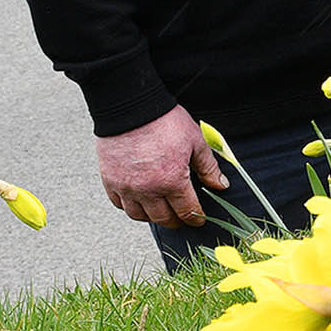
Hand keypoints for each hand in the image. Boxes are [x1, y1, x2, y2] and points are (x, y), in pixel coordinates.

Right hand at [98, 105, 227, 227]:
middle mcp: (147, 190)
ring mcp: (126, 187)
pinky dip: (130, 206)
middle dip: (176, 221)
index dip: (195, 218)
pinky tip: (139, 201)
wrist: (131, 109)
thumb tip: (221, 185)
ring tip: (161, 211)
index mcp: (172, 181)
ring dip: (152, 217)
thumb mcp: (196, 142)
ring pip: (138, 216)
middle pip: (163, 218)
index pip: (186, 211)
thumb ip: (208, 168)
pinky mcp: (110, 180)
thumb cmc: (165, 122)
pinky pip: (119, 204)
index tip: (199, 220)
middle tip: (182, 218)